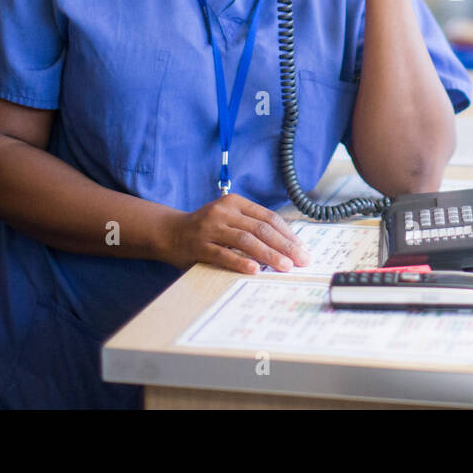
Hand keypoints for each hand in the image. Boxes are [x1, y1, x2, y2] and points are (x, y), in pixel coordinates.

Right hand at [165, 194, 309, 273]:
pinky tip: (255, 270)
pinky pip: (223, 254)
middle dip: (285, 246)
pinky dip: (240, 262)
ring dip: (268, 254)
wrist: (169, 232)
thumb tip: (287, 244)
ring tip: (285, 266)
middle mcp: (223, 211)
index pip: (268, 217)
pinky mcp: (199, 245)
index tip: (302, 248)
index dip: (288, 234)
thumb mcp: (229, 218)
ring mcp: (210, 228)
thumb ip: (251, 226)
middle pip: (261, 229)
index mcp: (235, 202)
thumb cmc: (207, 228)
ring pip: (245, 240)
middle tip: (302, 260)